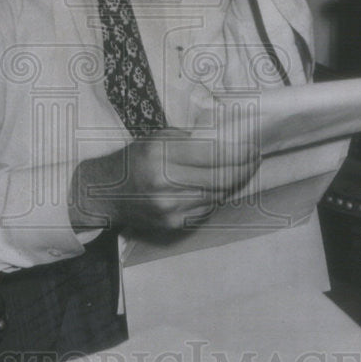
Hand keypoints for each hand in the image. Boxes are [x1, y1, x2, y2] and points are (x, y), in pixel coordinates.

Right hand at [69, 126, 260, 239]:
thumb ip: (190, 139)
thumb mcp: (157, 138)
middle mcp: (165, 182)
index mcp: (161, 154)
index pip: (213, 153)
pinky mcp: (173, 224)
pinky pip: (207, 209)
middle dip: (245, 167)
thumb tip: (227, 138)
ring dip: (235, 182)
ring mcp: (170, 207)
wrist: (105, 192)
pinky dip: (218, 196)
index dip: (239, 151)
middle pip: (221, 177)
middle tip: (255, 158)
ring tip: (245, 169)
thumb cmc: (135, 158)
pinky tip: (221, 186)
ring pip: (218, 195)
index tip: (253, 145)